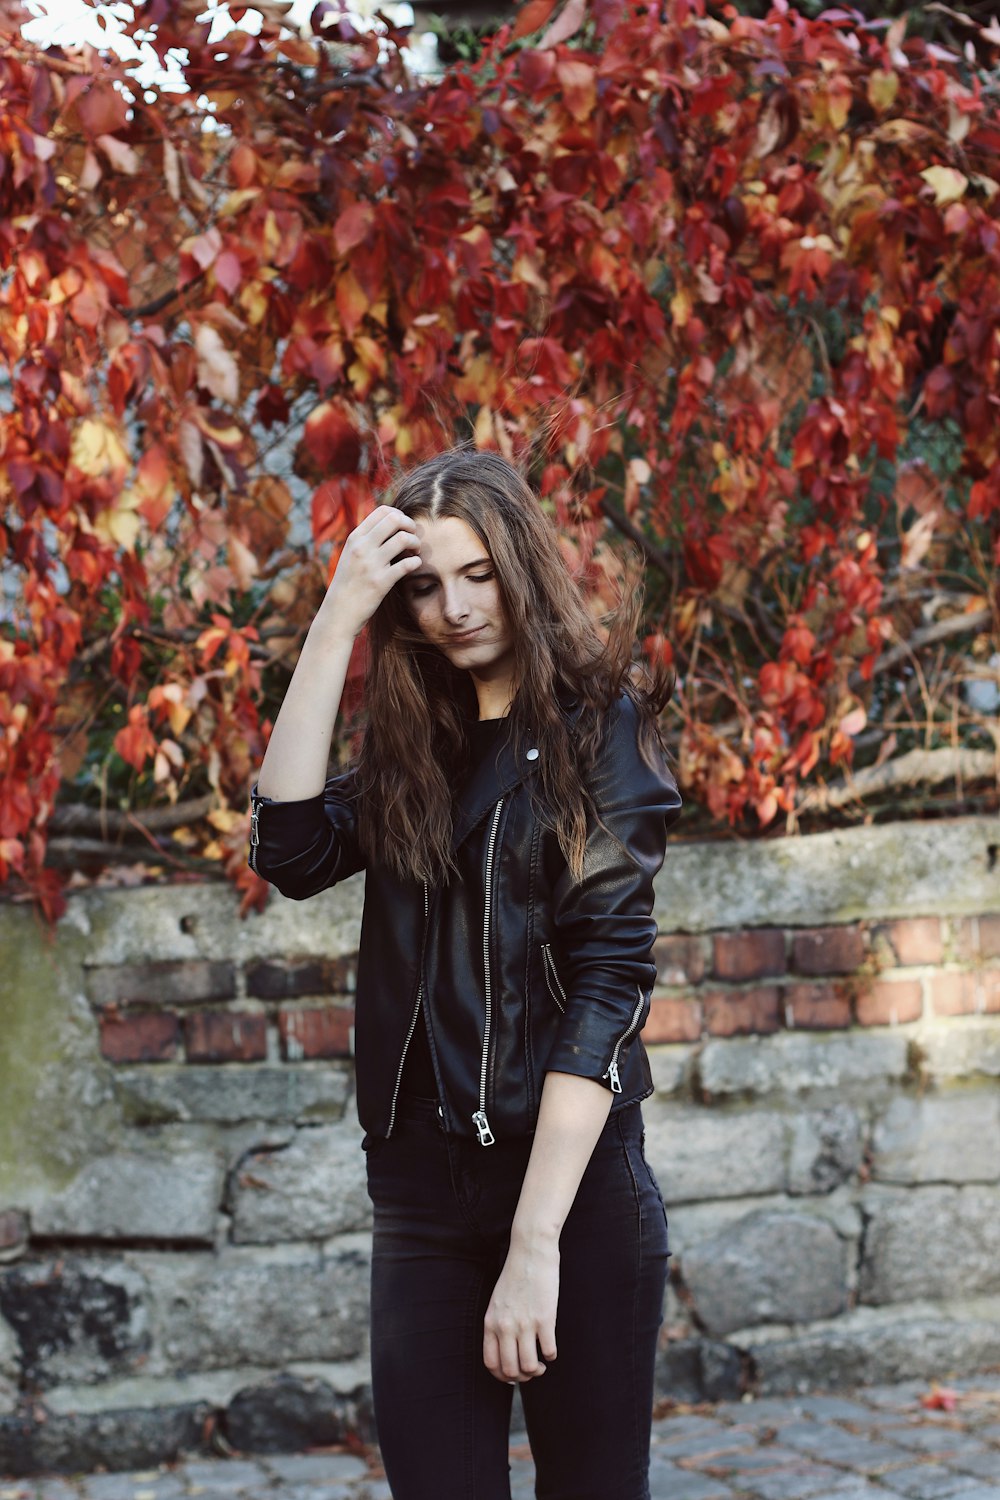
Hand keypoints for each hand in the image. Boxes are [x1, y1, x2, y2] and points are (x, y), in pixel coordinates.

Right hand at [314, 505, 420, 641]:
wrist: (338, 613)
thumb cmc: (348, 583)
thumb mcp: (350, 555)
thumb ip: (365, 539)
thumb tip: (388, 523)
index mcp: (355, 538)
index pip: (382, 511)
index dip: (400, 515)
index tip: (404, 526)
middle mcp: (362, 547)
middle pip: (395, 520)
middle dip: (410, 525)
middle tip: (414, 536)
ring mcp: (371, 564)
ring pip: (403, 539)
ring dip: (416, 543)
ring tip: (415, 551)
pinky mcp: (380, 583)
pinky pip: (407, 565)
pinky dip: (415, 562)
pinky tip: (415, 565)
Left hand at [483, 1237, 558, 1382]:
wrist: (531, 1251)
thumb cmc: (516, 1275)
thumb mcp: (497, 1301)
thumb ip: (498, 1325)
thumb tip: (506, 1350)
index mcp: (491, 1322)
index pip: (491, 1363)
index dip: (502, 1376)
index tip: (513, 1375)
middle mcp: (505, 1327)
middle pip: (510, 1370)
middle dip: (522, 1377)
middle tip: (530, 1369)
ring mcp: (525, 1324)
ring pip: (529, 1366)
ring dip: (537, 1370)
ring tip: (541, 1362)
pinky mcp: (545, 1319)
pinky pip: (549, 1351)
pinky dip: (551, 1355)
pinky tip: (551, 1347)